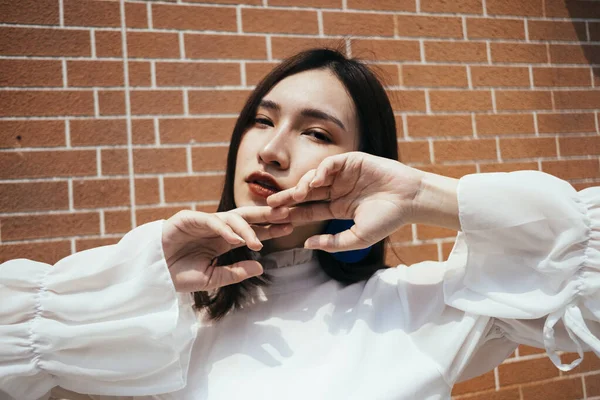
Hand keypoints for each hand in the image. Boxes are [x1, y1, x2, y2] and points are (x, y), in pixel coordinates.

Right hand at [162, 207, 291, 291]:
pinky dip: (223, 229)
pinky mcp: (187, 219)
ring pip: (230, 217)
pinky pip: (210, 221)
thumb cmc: (179, 275)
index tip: (289, 228)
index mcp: (225, 240)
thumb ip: (236, 272)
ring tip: (257, 242)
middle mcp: (217, 228)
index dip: (270, 228)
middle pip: (247, 217)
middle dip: (266, 215)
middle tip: (286, 214)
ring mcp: (203, 221)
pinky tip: (235, 239)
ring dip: (246, 228)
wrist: (152, 275)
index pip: (253, 230)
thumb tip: (261, 266)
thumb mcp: (212, 278)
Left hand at [267, 152, 425, 251]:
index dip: (292, 213)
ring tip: (296, 194)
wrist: (410, 200)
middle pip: (306, 194)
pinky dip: (321, 170)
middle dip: (288, 198)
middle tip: (271, 204)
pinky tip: (317, 181)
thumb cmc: (387, 220)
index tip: (276, 219)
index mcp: (338, 208)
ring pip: (315, 178)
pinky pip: (330, 164)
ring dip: (303, 185)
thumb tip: (306, 244)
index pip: (309, 210)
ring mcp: (344, 175)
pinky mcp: (352, 161)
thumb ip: (332, 243)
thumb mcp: (357, 238)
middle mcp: (338, 190)